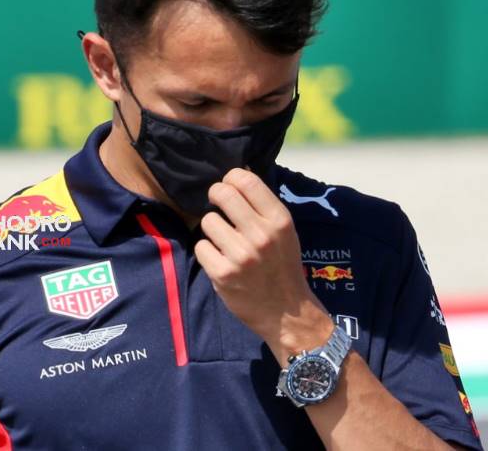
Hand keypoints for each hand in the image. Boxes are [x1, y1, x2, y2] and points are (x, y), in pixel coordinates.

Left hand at [194, 168, 332, 360]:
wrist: (287, 313)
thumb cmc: (282, 266)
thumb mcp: (285, 231)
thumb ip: (264, 206)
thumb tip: (238, 174)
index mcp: (279, 220)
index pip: (246, 181)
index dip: (231, 178)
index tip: (229, 186)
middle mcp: (261, 235)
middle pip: (223, 194)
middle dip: (215, 194)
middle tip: (217, 203)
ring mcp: (240, 255)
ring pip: (208, 220)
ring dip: (212, 228)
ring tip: (224, 240)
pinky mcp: (223, 274)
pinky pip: (201, 246)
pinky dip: (207, 251)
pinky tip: (220, 259)